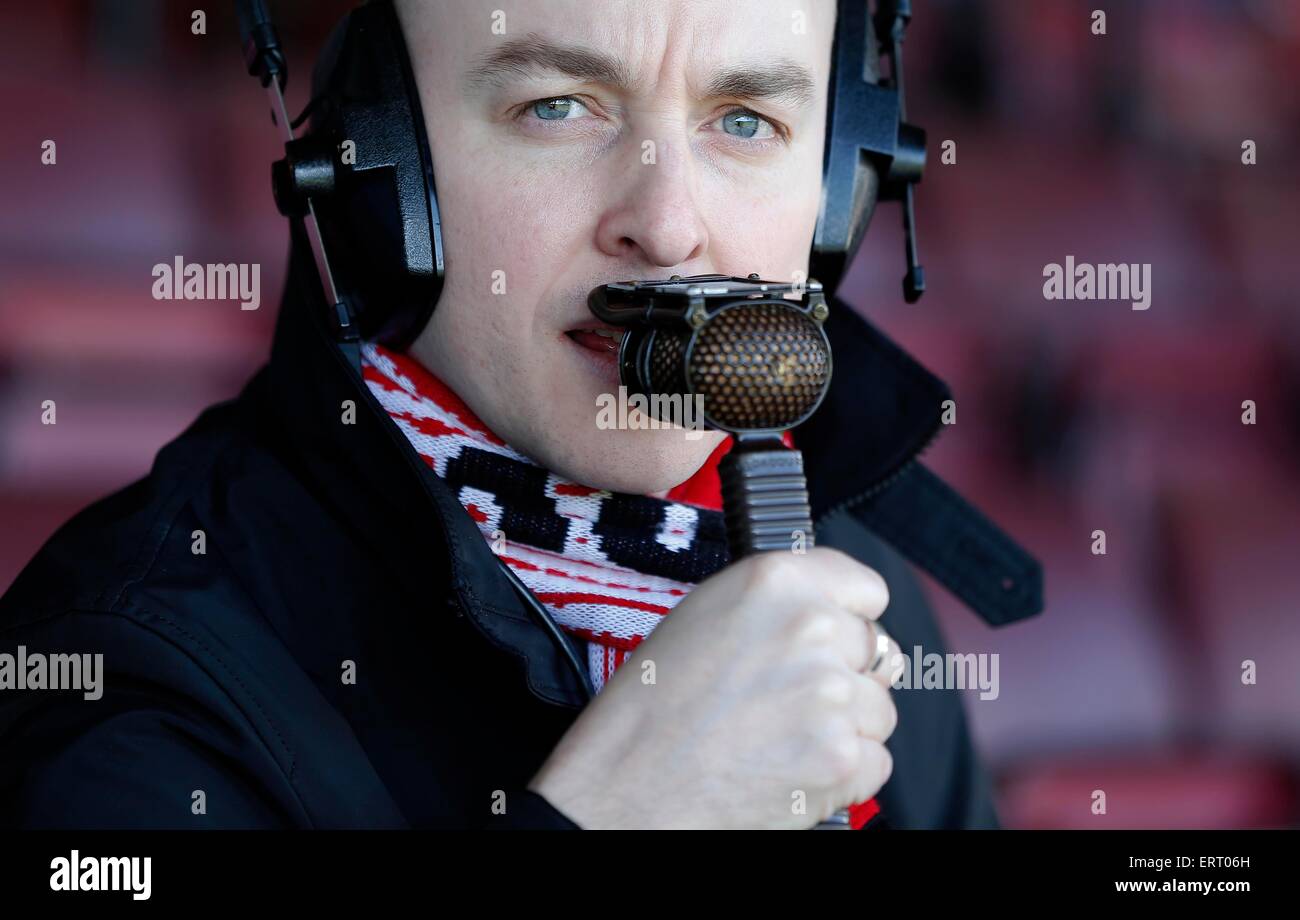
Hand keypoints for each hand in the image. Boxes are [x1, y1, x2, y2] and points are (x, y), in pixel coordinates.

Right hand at [528, 547, 899, 828]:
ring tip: (778, 736)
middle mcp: (812, 629)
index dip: (848, 617)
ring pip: (878, 709)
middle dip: (843, 675)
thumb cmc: (652, 705)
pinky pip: (876, 759)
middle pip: (876, 651)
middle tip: (787, 699)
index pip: (866, 588)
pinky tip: (788, 767)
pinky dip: (842, 772)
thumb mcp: (706, 614)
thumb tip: (834, 615)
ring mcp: (832, 695)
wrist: (627, 786)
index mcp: (776, 582)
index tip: (832, 636)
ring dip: (844, 725)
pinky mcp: (842, 758)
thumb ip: (779, 604)